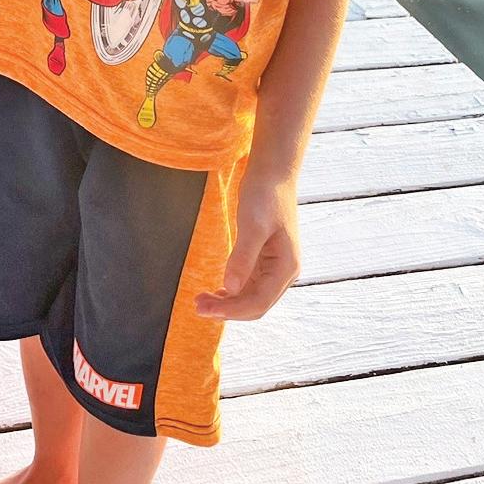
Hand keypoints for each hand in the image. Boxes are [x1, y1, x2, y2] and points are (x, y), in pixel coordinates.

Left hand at [196, 177, 298, 320]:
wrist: (272, 173)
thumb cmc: (265, 195)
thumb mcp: (252, 224)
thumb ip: (242, 257)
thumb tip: (231, 289)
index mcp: (286, 267)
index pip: (259, 302)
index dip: (232, 310)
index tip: (205, 309)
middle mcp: (284, 272)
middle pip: (255, 304)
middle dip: (227, 309)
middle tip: (197, 305)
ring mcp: (275, 267)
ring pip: (251, 296)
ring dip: (228, 302)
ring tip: (201, 300)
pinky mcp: (265, 259)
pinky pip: (248, 284)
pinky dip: (232, 291)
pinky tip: (217, 291)